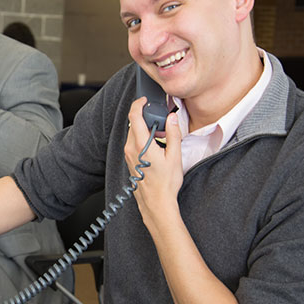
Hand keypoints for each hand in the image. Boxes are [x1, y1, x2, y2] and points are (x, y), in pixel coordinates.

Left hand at [124, 97, 182, 227]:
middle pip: (133, 123)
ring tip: (160, 137)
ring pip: (133, 134)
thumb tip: (172, 118)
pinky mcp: (129, 161)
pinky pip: (133, 143)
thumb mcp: (175, 156)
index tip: (145, 100)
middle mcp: (130, 149)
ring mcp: (128, 156)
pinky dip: (142, 139)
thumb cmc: (165, 184)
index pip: (133, 116)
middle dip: (146, 118)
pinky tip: (155, 147)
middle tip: (161, 120)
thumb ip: (173, 134)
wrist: (156, 203)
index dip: (138, 104)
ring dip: (145, 129)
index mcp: (141, 144)